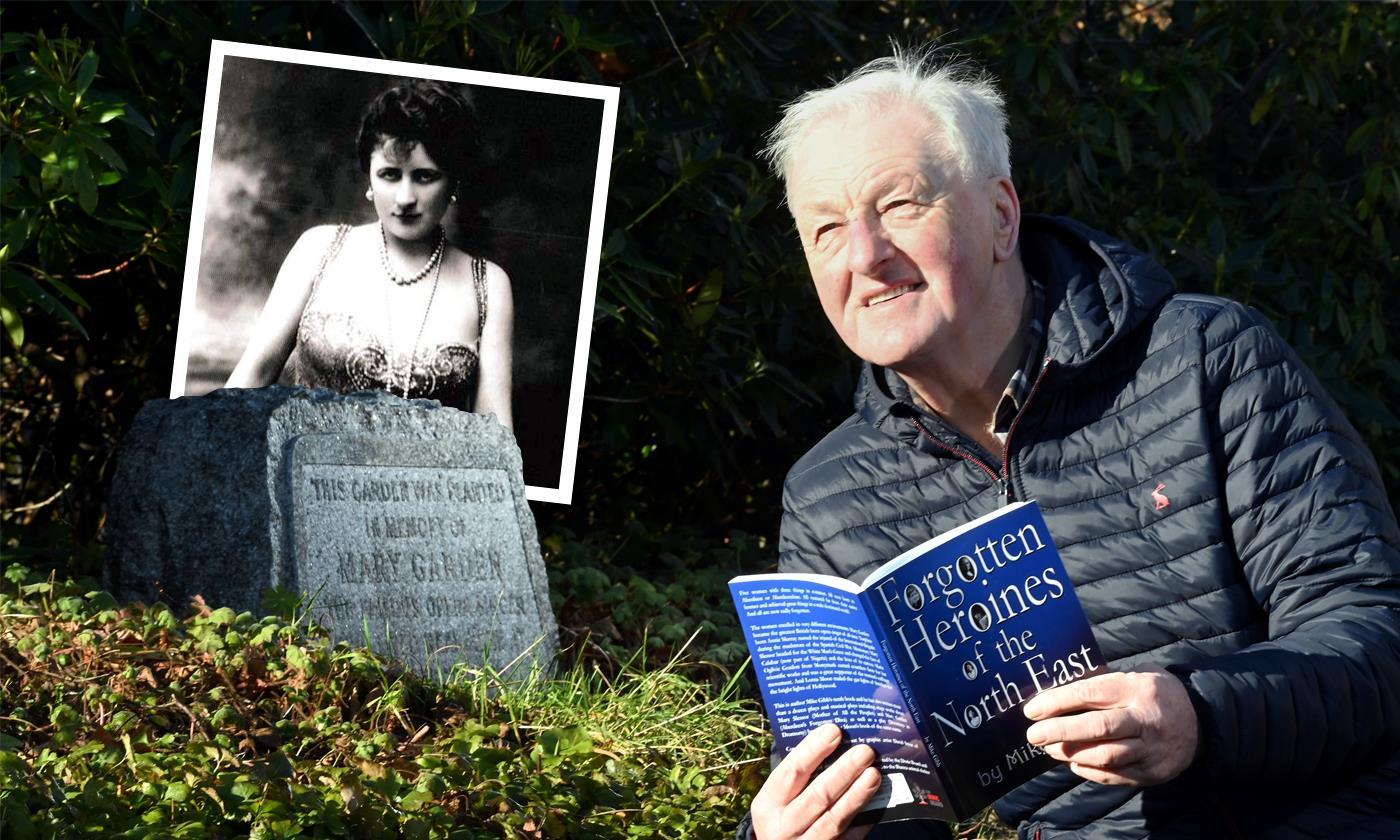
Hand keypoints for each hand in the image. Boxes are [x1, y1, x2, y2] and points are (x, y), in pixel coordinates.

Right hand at [751, 723, 879, 839]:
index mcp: (768, 805)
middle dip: (843, 771)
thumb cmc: (782, 820)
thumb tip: (830, 744)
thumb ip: (796, 780)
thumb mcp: (776, 802)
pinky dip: (863, 822)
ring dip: (857, 795)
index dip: (813, 749)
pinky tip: (877, 804)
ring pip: (834, 819)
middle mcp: (784, 827)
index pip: (791, 771)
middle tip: (865, 751)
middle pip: (818, 795)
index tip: (834, 730)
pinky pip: (848, 839)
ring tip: (874, 774)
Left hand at [1023, 667, 1197, 786]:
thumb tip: (1054, 698)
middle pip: (1097, 728)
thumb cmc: (1153, 694)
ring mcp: (1151, 749)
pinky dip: (1089, 770)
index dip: (1057, 703)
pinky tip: (1073, 762)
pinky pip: (1114, 775)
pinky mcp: (1152, 772)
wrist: (1200, 722)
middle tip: (1033, 735)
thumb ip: (1101, 686)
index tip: (1032, 710)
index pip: (1090, 694)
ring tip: (1050, 748)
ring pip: (1105, 756)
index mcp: (1137, 688)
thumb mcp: (1134, 676)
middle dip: (1059, 731)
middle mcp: (1145, 719)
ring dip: (1071, 753)